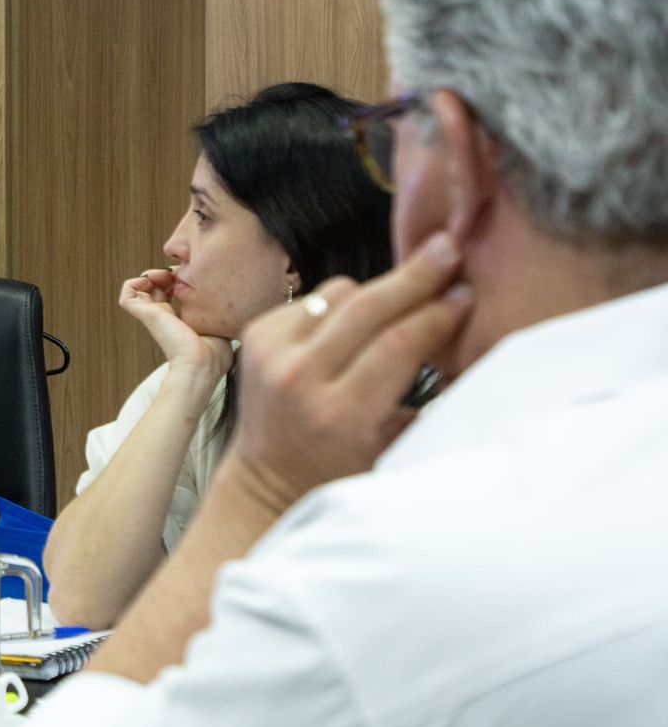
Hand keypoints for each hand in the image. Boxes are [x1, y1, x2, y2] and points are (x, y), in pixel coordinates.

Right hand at [118, 269, 233, 377]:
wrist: (201, 363)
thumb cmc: (214, 353)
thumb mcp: (220, 325)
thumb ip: (219, 314)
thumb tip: (228, 305)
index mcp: (179, 323)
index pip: (169, 295)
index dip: (177, 279)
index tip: (192, 276)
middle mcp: (163, 319)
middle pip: (154, 289)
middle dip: (164, 274)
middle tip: (177, 272)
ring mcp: (153, 316)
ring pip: (138, 289)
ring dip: (149, 275)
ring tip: (164, 274)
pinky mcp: (146, 315)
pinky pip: (127, 295)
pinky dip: (135, 282)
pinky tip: (152, 279)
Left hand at [224, 232, 472, 515]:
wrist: (266, 479)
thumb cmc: (340, 471)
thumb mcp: (392, 448)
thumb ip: (426, 401)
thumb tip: (471, 345)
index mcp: (339, 413)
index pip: (397, 345)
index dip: (437, 314)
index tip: (467, 293)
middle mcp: (297, 378)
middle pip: (367, 307)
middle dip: (415, 275)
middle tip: (450, 247)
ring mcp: (270, 353)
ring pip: (340, 293)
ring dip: (377, 290)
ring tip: (406, 294)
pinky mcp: (256, 335)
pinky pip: (314, 297)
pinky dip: (342, 302)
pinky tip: (357, 319)